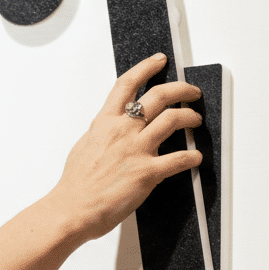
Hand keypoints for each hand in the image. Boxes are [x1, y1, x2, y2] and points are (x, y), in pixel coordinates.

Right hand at [46, 53, 203, 241]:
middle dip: (181, 89)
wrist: (73, 209)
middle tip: (191, 91)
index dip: (146, 67)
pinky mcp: (148, 172)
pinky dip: (192, 157)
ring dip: (190, 116)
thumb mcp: (85, 146)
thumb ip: (102, 133)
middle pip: (159, 96)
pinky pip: (179, 159)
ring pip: (173, 120)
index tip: (159, 60)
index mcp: (105, 122)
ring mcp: (137, 150)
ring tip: (195, 119)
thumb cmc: (76, 184)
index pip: (127, 84)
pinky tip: (195, 157)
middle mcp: (123, 130)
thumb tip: (110, 128)